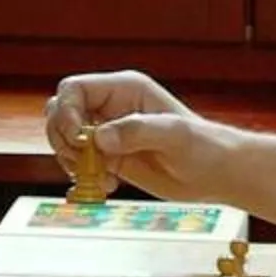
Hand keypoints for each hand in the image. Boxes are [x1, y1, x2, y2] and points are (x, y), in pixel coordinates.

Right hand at [43, 70, 214, 200]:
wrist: (215, 173)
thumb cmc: (203, 147)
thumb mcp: (173, 136)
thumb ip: (137, 131)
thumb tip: (100, 138)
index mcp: (123, 90)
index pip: (74, 89)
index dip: (66, 112)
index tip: (79, 139)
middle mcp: (110, 107)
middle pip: (60, 112)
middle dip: (63, 138)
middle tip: (85, 161)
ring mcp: (108, 133)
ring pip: (65, 138)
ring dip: (71, 160)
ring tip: (99, 177)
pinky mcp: (109, 157)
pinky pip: (79, 163)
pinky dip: (83, 177)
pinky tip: (109, 187)